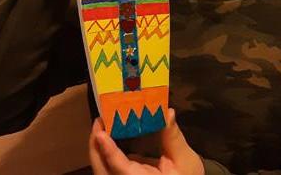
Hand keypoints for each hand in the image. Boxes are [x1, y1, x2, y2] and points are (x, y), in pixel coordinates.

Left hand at [89, 109, 204, 174]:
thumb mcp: (185, 161)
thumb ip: (173, 138)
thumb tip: (168, 112)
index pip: (120, 168)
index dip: (109, 151)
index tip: (100, 134)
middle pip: (102, 171)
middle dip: (95, 146)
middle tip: (99, 121)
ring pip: (102, 170)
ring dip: (98, 149)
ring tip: (101, 125)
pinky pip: (108, 169)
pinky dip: (104, 153)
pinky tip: (108, 135)